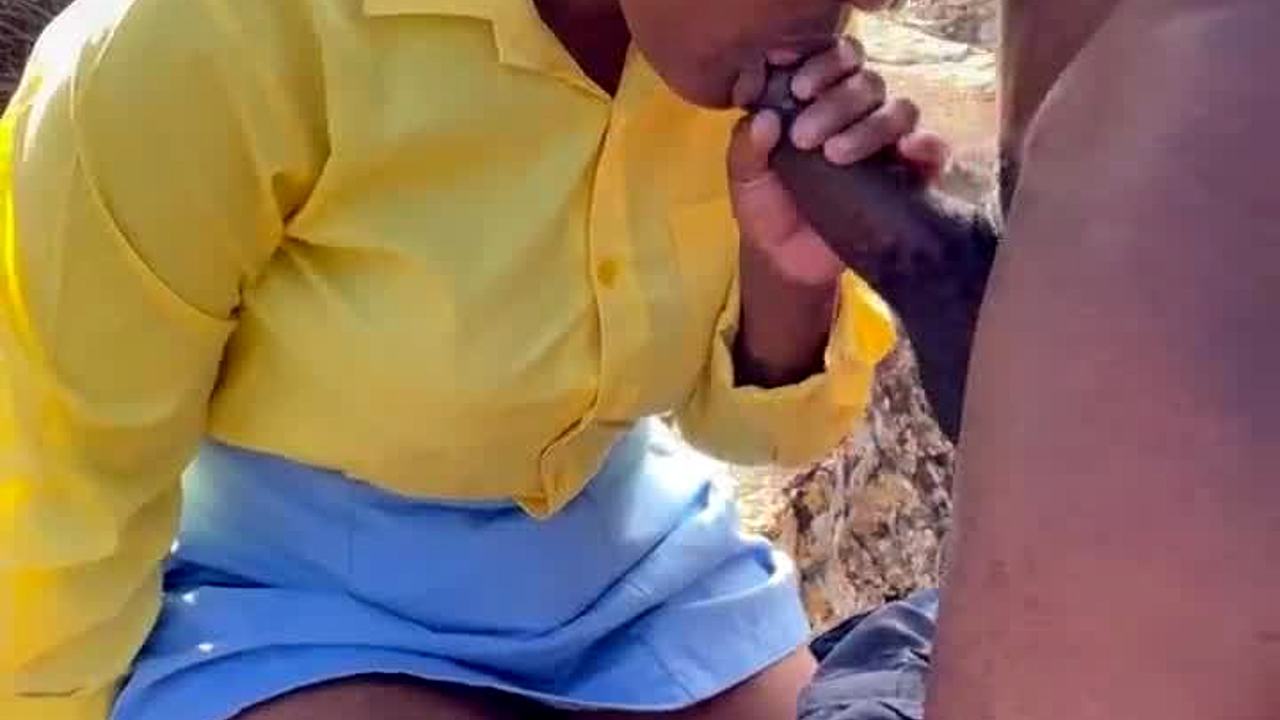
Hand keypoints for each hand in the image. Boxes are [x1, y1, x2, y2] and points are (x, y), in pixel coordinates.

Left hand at [728, 37, 949, 288]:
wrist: (789, 262)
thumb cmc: (767, 209)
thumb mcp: (745, 179)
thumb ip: (746, 147)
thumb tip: (764, 119)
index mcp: (819, 99)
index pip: (834, 59)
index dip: (821, 64)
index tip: (797, 88)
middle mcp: (857, 113)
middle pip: (866, 82)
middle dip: (835, 103)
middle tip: (804, 137)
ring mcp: (886, 143)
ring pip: (899, 110)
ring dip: (870, 126)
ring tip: (835, 154)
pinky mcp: (910, 175)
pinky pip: (933, 149)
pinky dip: (925, 145)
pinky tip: (906, 151)